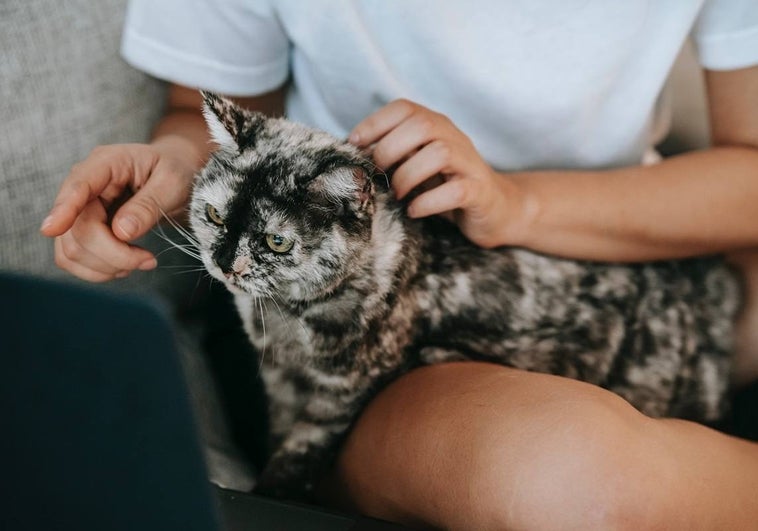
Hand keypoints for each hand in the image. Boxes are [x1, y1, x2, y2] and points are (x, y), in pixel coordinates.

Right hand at [40, 143, 195, 281]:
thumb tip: (122, 231)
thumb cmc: (175, 172)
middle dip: (112, 254)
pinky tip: (125, 265)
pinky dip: (98, 270)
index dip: (63, 209)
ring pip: (71, 249)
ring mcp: (81, 208)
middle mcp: (87, 185)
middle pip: (77, 228)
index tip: (51, 230)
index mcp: (108, 162)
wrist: (175, 176)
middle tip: (148, 260)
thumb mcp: (172, 183)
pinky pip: (74, 258)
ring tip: (141, 261)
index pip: (78, 185)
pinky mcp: (82, 229)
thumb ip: (148, 205)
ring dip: (105, 266)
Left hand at [349, 99, 525, 247]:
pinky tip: (414, 211)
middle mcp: (453, 138)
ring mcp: (468, 163)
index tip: (355, 145)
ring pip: (439, 154)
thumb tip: (352, 155)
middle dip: (390, 150)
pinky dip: (428, 202)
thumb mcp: (416, 164)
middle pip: (421, 125)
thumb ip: (392, 155)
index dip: (375, 123)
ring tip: (398, 195)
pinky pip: (455, 191)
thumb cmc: (446, 186)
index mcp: (435, 126)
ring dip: (408, 176)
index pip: (404, 108)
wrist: (496, 209)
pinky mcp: (478, 191)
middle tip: (379, 175)